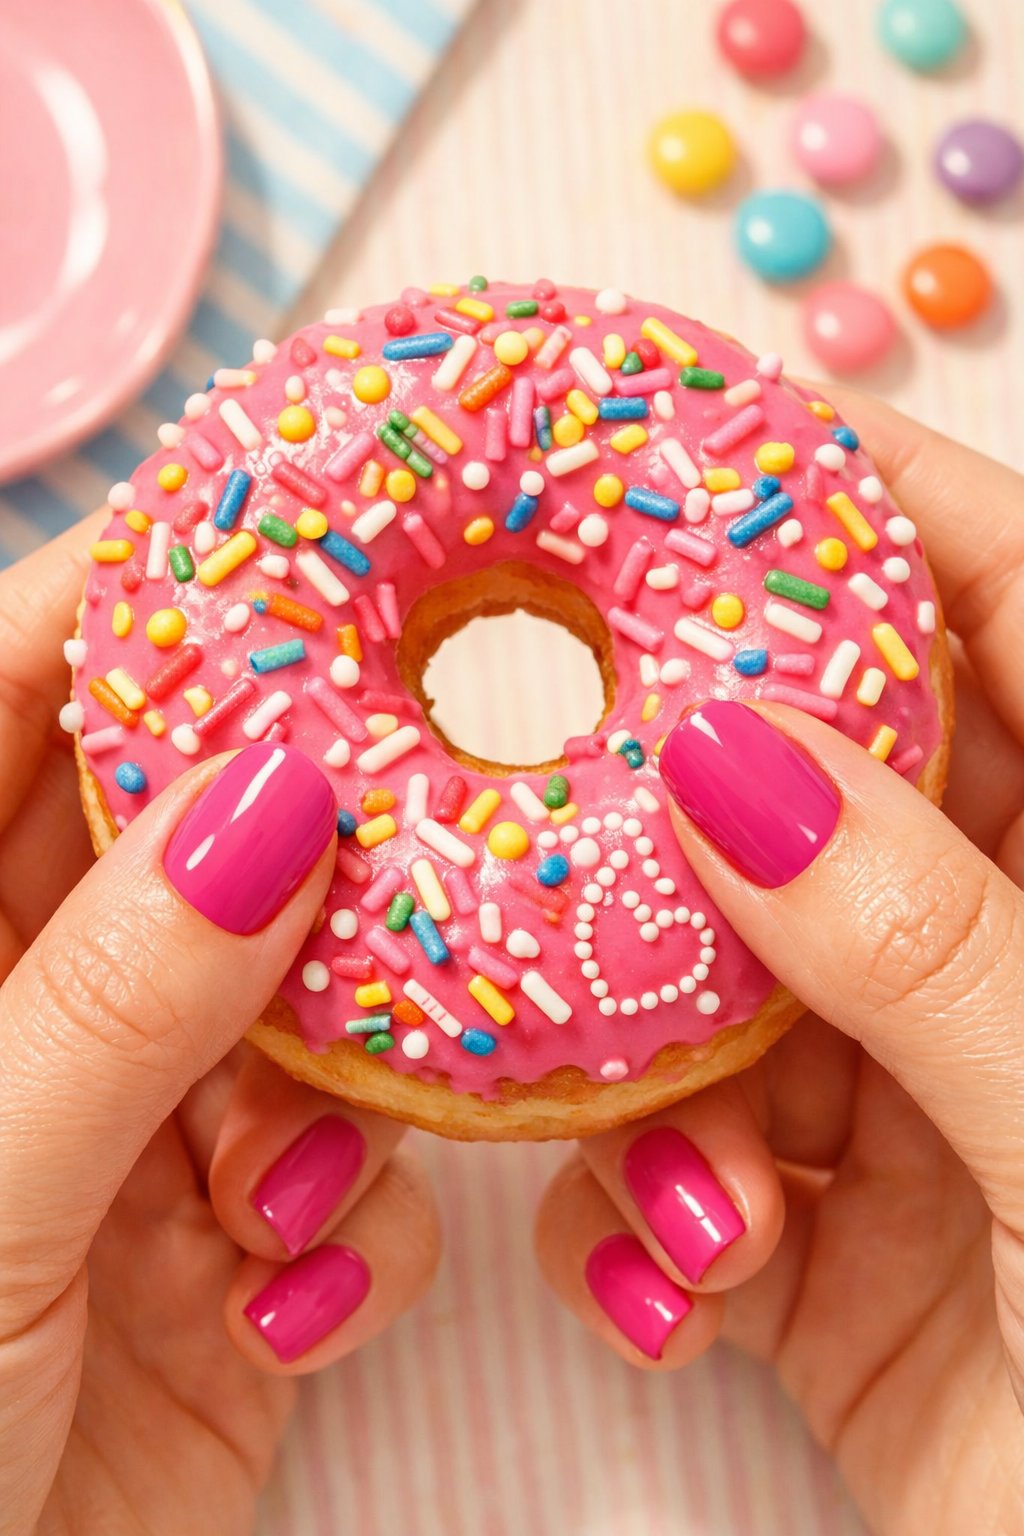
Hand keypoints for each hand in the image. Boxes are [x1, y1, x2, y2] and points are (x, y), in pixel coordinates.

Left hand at [0, 518, 439, 1535]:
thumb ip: (113, 996)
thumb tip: (270, 803)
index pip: (17, 695)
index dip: (145, 595)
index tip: (292, 508)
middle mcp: (29, 999)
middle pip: (186, 833)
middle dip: (301, 822)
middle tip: (426, 762)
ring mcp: (137, 1115)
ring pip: (297, 995)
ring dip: (338, 1063)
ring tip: (309, 1139)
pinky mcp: (230, 1236)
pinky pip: (346, 1161)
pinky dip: (356, 1207)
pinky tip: (303, 1276)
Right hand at [536, 391, 1023, 1535]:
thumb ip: (928, 945)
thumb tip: (734, 763)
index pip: (1014, 611)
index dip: (873, 503)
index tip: (708, 427)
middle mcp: (1009, 952)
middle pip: (833, 784)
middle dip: (696, 770)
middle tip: (542, 697)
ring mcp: (915, 1089)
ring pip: (725, 977)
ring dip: (656, 1051)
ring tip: (646, 1123)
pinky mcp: (832, 1233)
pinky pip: (693, 1158)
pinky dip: (651, 1206)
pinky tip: (681, 1270)